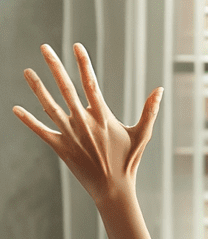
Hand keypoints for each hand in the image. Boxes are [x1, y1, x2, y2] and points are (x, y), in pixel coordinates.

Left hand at [12, 43, 161, 205]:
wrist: (114, 191)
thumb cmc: (129, 163)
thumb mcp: (142, 136)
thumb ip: (149, 111)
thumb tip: (160, 90)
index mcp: (103, 118)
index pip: (90, 84)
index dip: (83, 64)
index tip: (76, 46)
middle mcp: (84, 123)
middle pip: (66, 89)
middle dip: (54, 66)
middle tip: (44, 47)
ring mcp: (71, 135)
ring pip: (50, 106)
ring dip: (37, 87)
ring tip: (27, 71)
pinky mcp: (61, 148)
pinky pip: (41, 131)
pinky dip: (28, 120)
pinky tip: (15, 109)